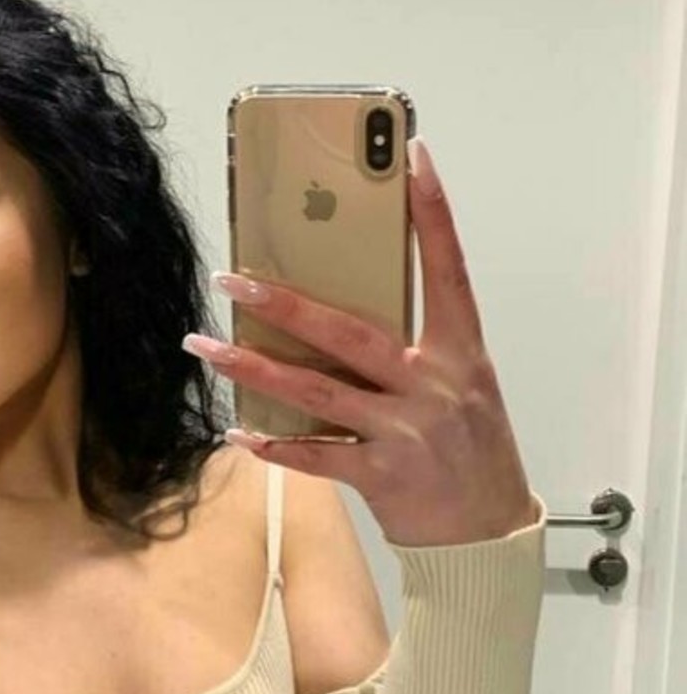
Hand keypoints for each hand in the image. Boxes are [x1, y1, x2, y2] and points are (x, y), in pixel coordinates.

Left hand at [183, 136, 539, 547]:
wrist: (488, 536)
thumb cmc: (472, 454)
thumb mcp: (462, 390)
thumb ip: (414, 352)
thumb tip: (340, 317)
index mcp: (460, 352)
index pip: (447, 268)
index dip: (433, 213)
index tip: (414, 157)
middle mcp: (434, 385)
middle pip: (349, 332)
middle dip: (284, 303)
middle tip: (232, 279)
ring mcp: (408, 432)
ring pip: (318, 391)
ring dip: (255, 369)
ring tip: (206, 347)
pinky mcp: (383, 476)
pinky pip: (317, 455)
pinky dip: (274, 446)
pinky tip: (237, 434)